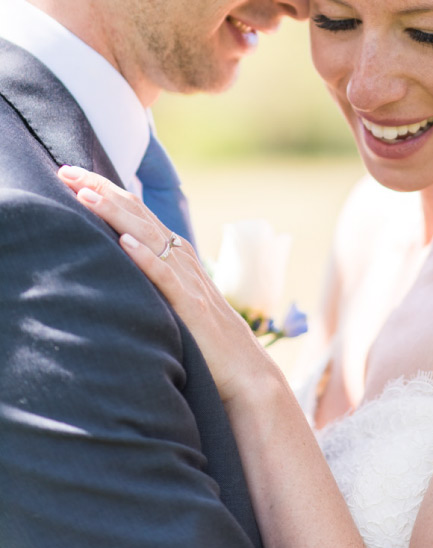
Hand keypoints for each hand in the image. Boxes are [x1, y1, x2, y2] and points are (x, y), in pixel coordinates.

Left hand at [58, 166, 279, 405]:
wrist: (249, 377)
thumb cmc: (211, 348)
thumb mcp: (178, 307)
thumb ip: (157, 284)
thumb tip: (121, 267)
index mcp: (181, 262)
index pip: (140, 217)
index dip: (108, 193)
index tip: (74, 175)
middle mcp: (186, 265)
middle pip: (141, 218)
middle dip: (103, 192)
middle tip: (67, 170)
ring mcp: (192, 286)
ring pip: (151, 240)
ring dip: (117, 215)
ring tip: (86, 194)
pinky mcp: (194, 311)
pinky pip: (169, 280)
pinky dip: (147, 260)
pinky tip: (126, 244)